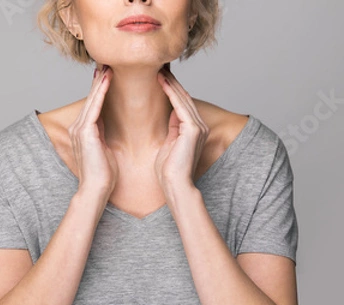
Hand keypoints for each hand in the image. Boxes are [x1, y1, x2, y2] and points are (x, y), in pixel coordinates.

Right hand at [68, 65, 117, 198]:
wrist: (96, 189)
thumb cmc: (104, 174)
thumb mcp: (105, 149)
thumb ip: (103, 134)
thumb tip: (107, 126)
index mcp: (84, 132)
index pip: (93, 105)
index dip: (100, 89)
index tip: (108, 74)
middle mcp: (78, 127)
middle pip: (91, 98)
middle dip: (99, 80)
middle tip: (106, 62)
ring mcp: (79, 129)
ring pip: (92, 99)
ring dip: (100, 81)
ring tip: (107, 66)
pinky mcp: (85, 131)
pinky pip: (95, 106)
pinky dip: (101, 92)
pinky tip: (107, 79)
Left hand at [155, 66, 209, 191]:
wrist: (174, 185)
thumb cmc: (169, 170)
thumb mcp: (169, 143)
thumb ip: (172, 128)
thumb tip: (170, 113)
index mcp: (193, 129)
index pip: (181, 103)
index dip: (171, 88)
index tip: (159, 75)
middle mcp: (199, 125)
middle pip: (183, 97)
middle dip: (171, 81)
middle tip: (159, 65)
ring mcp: (198, 127)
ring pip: (182, 98)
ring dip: (170, 82)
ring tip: (159, 68)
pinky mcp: (193, 129)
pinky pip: (180, 105)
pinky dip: (170, 92)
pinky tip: (161, 80)